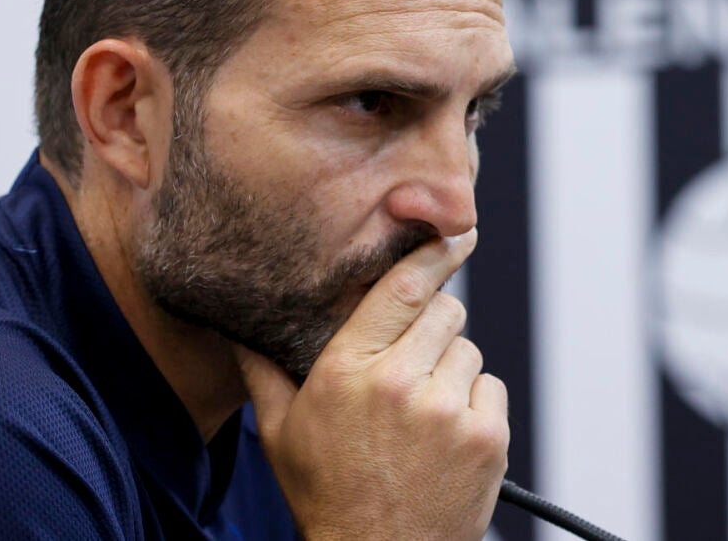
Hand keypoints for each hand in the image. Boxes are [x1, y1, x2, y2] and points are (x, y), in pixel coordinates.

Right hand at [236, 230, 508, 539]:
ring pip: (468, 350)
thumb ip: (263, 370)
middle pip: (444, 312)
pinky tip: (445, 436)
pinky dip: (475, 405)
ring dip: (452, 371)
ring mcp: (448, 409)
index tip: (455, 232)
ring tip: (421, 415)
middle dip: (433, 328)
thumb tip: (237, 327)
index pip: (400, 288)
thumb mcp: (282, 432)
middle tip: (413, 366)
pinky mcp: (486, 435)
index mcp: (348, 370)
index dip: (432, 254)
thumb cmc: (328, 494)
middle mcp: (400, 382)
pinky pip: (490, 387)